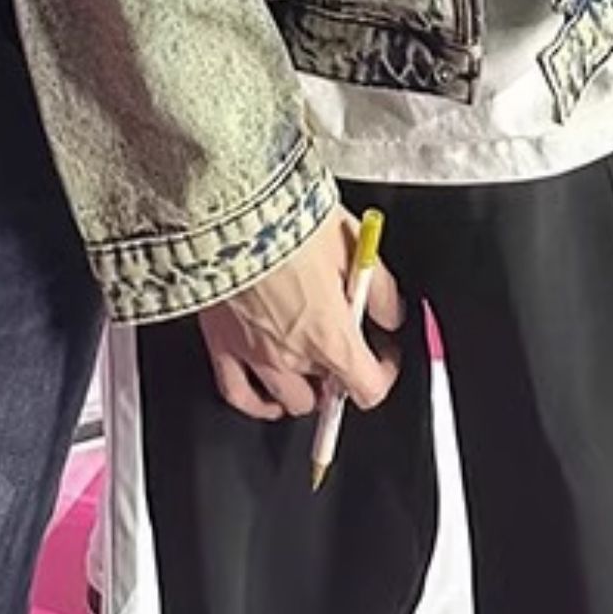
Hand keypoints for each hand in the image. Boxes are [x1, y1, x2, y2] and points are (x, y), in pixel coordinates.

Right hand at [196, 207, 406, 420]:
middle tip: (343, 347)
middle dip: (341, 373)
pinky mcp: (222, 342)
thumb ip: (379, 290)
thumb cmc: (288, 223)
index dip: (382, 373)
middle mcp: (293, 355)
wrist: (231, 212)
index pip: (368, 388)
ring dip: (305, 389)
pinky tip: (266, 398)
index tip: (382, 354)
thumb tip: (390, 312)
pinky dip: (256, 402)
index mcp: (330, 336)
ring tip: (310, 370)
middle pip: (328, 391)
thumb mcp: (353, 248)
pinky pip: (238, 392)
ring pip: (288, 400)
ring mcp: (254, 353)